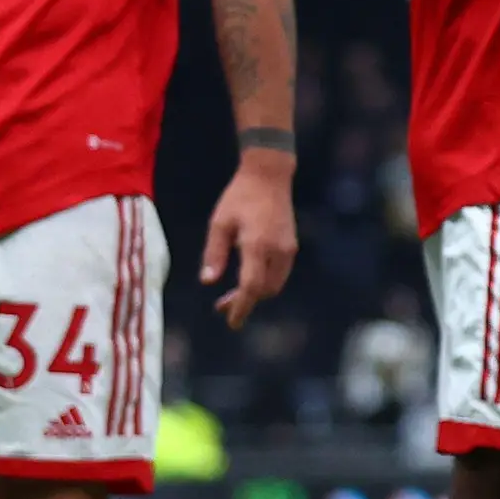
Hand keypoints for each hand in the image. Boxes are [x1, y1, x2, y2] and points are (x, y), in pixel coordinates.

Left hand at [200, 154, 298, 329]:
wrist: (269, 176)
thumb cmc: (239, 196)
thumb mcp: (219, 223)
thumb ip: (215, 254)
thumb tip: (208, 282)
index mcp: (257, 245)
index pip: (251, 286)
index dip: (241, 307)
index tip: (231, 322)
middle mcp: (277, 250)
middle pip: (265, 290)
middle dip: (245, 302)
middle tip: (221, 307)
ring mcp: (287, 248)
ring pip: (274, 284)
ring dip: (255, 294)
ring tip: (232, 296)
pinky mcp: (291, 245)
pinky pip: (279, 273)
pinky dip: (264, 282)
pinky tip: (248, 278)